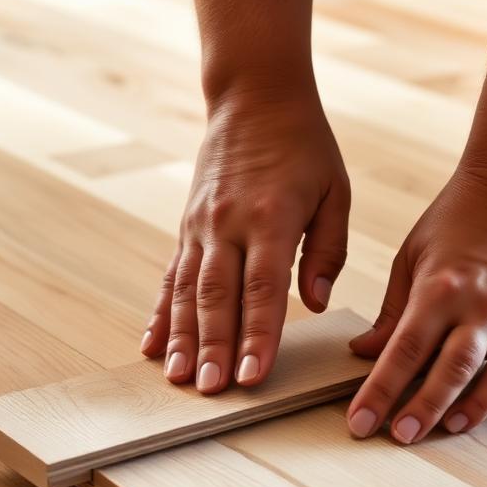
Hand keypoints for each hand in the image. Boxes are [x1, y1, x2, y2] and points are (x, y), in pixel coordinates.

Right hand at [141, 87, 349, 391]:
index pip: (264, 288)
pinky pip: (170, 276)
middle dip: (214, 347)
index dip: (258, 335)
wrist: (254, 95)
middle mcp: (228, 224)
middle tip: (210, 391)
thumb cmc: (305, 146)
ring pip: (187, 291)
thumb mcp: (335, 191)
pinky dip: (159, 313)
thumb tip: (318, 303)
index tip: (253, 375)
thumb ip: (328, 250)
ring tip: (177, 378)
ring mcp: (201, 226)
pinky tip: (150, 345)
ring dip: (181, 338)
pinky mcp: (186, 226)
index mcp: (272, 217)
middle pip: (218, 296)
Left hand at [347, 167, 486, 442]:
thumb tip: (364, 353)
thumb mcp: (411, 258)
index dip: (380, 391)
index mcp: (442, 288)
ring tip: (439, 432)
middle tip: (397, 437)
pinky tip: (472, 411)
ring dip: (464, 412)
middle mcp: (483, 307)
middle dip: (420, 410)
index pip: (404, 351)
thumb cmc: (457, 221)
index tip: (360, 421)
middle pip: (449, 373)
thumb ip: (391, 312)